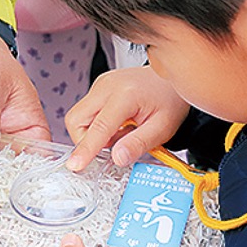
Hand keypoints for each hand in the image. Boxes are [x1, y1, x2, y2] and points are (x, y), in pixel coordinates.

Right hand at [64, 66, 189, 170]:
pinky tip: (118, 124)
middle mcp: (108, 86)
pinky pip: (86, 112)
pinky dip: (97, 125)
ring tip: (120, 133)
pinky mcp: (99, 87)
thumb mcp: (162, 128)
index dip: (86, 149)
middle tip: (112, 146)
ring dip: (92, 133)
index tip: (76, 165)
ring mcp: (101, 84)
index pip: (99, 127)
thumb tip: (117, 158)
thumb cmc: (170, 100)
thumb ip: (138, 144)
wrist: (171, 81)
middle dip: (86, 141)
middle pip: (76, 119)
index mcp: (126, 94)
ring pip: (78, 116)